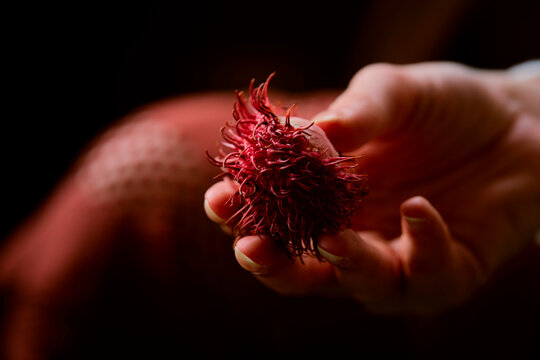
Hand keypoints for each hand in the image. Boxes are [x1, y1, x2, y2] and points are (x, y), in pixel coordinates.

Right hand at [205, 62, 539, 313]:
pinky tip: (421, 209)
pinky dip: (421, 249)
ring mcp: (399, 259)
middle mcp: (354, 234)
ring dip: (340, 268)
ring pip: (357, 287)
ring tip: (334, 239)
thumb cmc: (443, 106)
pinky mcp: (448, 273)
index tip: (218, 199)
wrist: (518, 121)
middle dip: (272, 264)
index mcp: (326, 195)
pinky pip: (427, 279)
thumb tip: (308, 135)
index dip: (240, 213)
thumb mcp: (394, 92)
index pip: (270, 215)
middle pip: (300, 270)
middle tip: (251, 246)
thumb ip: (355, 111)